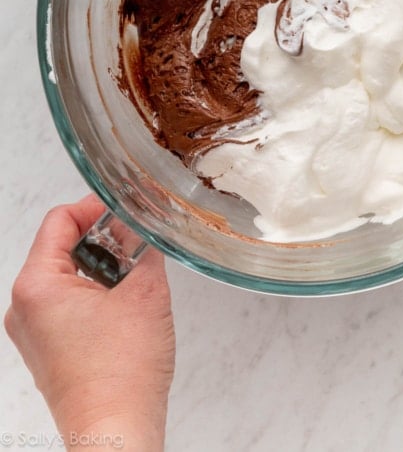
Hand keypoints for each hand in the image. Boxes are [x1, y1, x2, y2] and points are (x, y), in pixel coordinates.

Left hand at [4, 194, 174, 450]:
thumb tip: (140, 222)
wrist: (118, 429)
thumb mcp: (144, 290)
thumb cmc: (122, 373)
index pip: (60, 220)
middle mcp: (24, 307)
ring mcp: (32, 331)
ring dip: (101, 267)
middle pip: (61, 246)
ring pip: (66, 275)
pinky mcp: (46, 349)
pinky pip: (66, 303)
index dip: (97, 207)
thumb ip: (142, 244)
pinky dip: (94, 293)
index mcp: (36, 285)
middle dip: (103, 239)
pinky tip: (124, 305)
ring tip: (135, 278)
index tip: (125, 207)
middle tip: (137, 242)